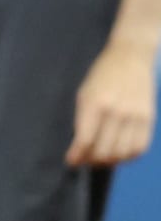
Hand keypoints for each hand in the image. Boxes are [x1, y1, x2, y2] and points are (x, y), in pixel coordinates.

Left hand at [67, 40, 156, 166]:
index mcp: (95, 103)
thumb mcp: (84, 92)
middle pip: (104, 150)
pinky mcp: (149, 119)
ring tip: (100, 159)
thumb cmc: (101, 75)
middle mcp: (116, 112)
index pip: (85, 139)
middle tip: (85, 160)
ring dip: (109, 161)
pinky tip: (119, 155)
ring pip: (123, 153)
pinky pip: (140, 148)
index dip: (77, 155)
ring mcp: (135, 117)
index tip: (71, 161)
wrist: (130, 59)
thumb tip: (81, 144)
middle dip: (91, 160)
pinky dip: (129, 157)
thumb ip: (83, 118)